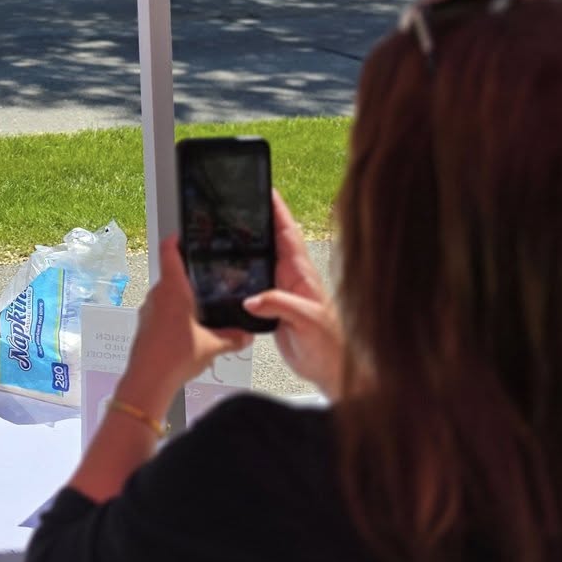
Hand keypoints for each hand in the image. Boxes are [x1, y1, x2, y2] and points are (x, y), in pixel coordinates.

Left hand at [114, 238, 254, 419]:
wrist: (149, 380)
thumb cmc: (176, 356)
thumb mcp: (213, 345)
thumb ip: (233, 337)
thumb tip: (246, 335)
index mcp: (173, 290)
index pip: (169, 253)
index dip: (176, 240)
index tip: (185, 235)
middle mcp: (157, 294)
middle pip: (172, 275)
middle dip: (189, 275)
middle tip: (208, 278)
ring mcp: (149, 309)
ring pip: (167, 294)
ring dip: (182, 297)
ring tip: (203, 307)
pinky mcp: (146, 323)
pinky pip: (162, 310)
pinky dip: (175, 313)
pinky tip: (189, 328)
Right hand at [243, 190, 345, 396]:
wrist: (332, 371)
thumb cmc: (330, 347)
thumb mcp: (306, 322)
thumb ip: (280, 306)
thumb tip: (252, 298)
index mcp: (301, 274)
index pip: (287, 234)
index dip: (276, 210)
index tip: (264, 190)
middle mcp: (291, 278)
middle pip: (271, 240)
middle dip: (258, 217)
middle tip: (239, 199)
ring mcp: (282, 290)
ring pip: (261, 258)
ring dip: (248, 242)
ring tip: (228, 225)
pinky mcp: (272, 306)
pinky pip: (253, 280)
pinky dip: (241, 269)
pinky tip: (230, 265)